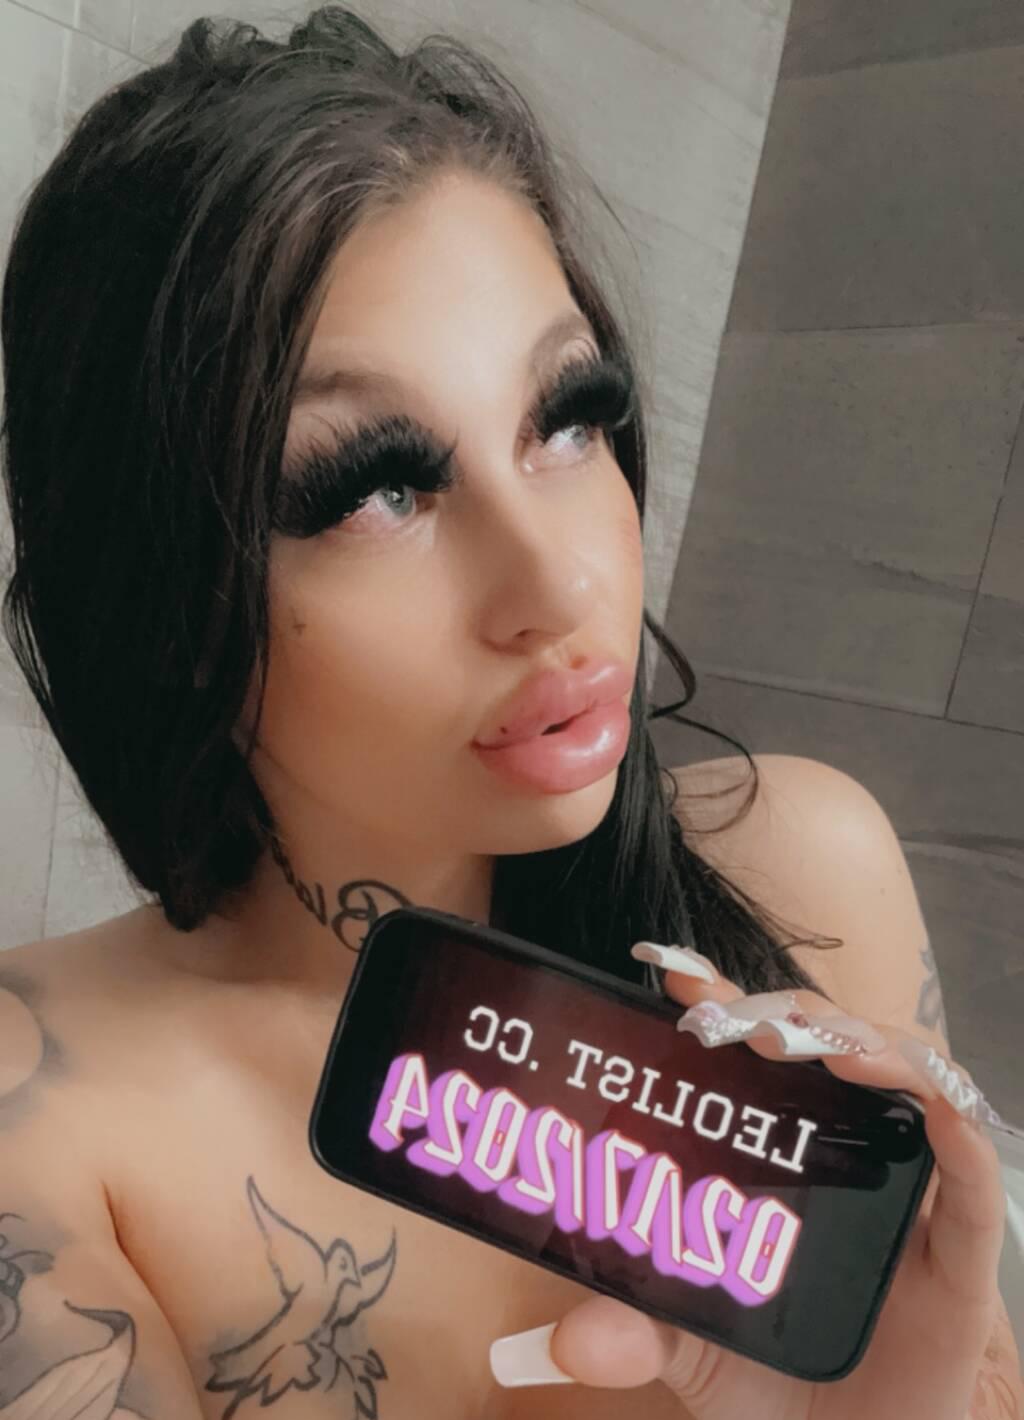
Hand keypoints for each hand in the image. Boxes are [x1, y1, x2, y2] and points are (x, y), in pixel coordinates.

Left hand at [489, 945, 1008, 1419]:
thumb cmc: (772, 1382)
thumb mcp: (687, 1349)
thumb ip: (630, 1335)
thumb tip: (568, 1337)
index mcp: (775, 1151)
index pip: (755, 1050)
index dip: (723, 1003)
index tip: (677, 979)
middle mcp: (844, 1150)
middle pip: (828, 1044)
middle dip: (788, 1015)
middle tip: (741, 1022)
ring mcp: (905, 1189)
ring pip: (906, 1079)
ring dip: (866, 1043)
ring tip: (821, 1046)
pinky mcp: (958, 1248)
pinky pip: (972, 1174)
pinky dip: (954, 1126)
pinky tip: (923, 1105)